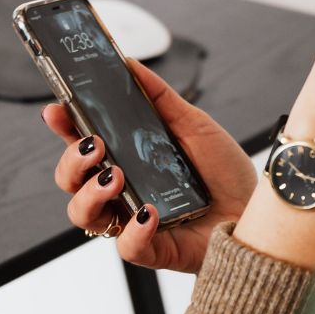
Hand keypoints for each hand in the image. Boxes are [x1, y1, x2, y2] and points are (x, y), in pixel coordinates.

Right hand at [43, 59, 257, 272]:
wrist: (257, 209)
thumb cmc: (224, 171)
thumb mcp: (193, 124)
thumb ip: (159, 97)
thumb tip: (129, 64)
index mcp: (126, 158)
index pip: (82, 142)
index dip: (63, 127)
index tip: (56, 109)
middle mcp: (122, 190)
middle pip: (70, 180)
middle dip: (71, 161)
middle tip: (95, 146)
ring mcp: (132, 220)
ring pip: (84, 215)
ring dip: (90, 193)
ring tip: (116, 175)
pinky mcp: (151, 249)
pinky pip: (125, 247)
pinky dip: (133, 230)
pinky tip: (150, 212)